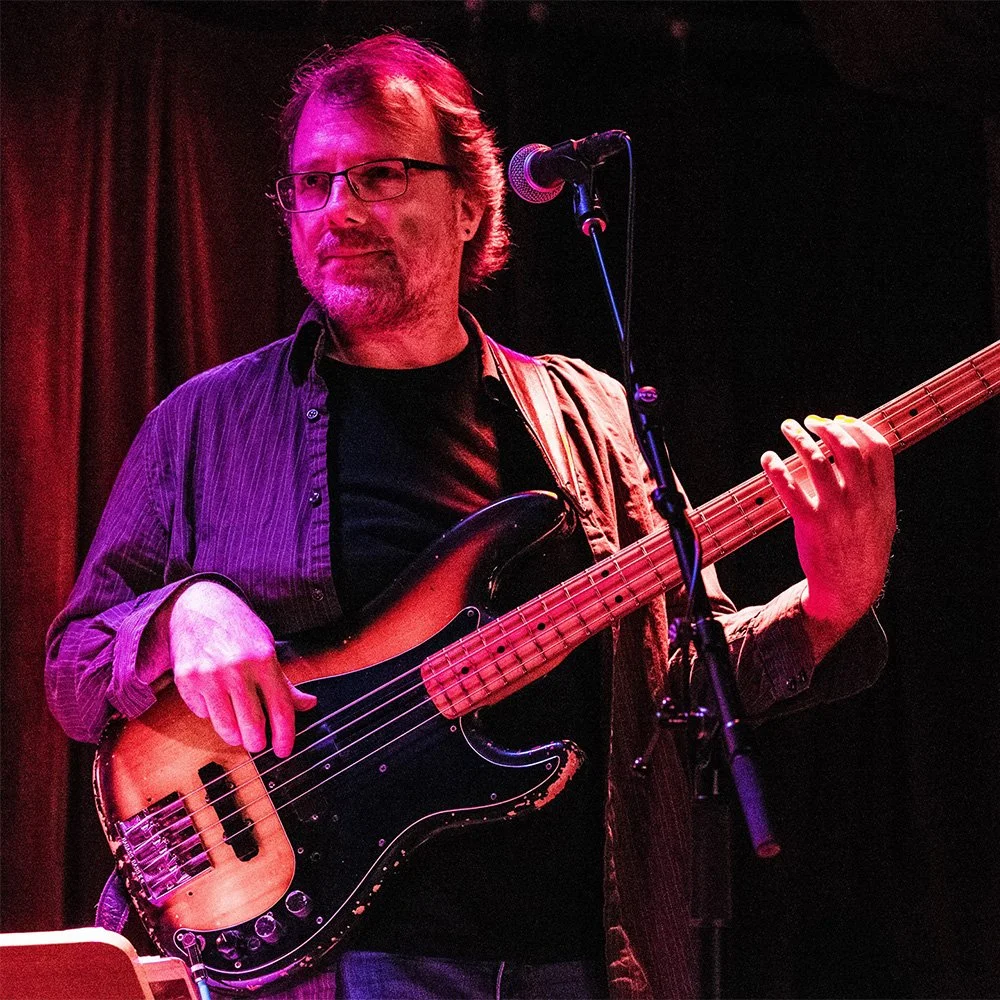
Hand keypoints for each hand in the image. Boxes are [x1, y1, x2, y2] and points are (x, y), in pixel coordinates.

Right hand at [168, 581, 316, 756]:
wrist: (197, 605)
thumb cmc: (237, 627)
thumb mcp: (266, 647)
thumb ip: (285, 682)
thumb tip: (308, 704)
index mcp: (263, 659)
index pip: (281, 708)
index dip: (285, 735)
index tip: (284, 749)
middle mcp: (236, 668)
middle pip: (253, 726)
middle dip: (258, 742)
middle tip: (259, 743)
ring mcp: (209, 676)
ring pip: (226, 728)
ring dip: (235, 737)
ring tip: (240, 733)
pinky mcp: (187, 681)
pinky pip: (203, 714)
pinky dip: (211, 714)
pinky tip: (215, 701)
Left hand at [761, 415, 895, 636]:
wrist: (848, 591)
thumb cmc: (861, 550)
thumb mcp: (881, 518)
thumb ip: (872, 487)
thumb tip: (850, 448)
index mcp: (884, 497)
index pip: (878, 449)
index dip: (858, 428)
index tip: (838, 420)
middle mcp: (863, 502)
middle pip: (846, 449)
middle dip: (825, 428)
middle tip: (808, 422)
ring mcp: (837, 513)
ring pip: (816, 461)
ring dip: (798, 439)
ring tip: (787, 429)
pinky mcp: (811, 525)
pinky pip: (790, 489)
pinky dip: (776, 469)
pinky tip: (768, 459)